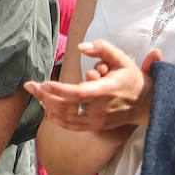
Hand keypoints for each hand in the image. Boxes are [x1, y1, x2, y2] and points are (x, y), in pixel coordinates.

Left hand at [25, 43, 161, 132]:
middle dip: (45, 96)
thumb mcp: (121, 58)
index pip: (79, 94)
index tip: (44, 83)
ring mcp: (97, 121)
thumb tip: (81, 47)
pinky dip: (57, 118)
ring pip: (67, 118)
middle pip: (67, 107)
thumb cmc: (131, 78)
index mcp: (106, 90)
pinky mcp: (95, 127)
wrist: (145, 104)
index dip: (60, 90)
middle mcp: (100, 109)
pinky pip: (72, 126)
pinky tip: (47, 108)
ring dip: (49, 106)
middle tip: (29, 85)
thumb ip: (102, 48)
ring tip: (36, 93)